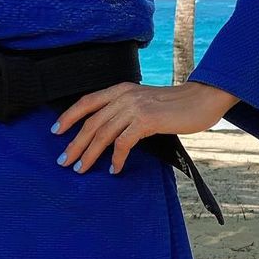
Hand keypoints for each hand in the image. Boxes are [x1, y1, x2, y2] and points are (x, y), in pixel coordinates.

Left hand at [51, 80, 239, 175]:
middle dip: (75, 143)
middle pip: (91, 122)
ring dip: (89, 154)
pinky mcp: (147, 120)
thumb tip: (108, 131)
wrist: (202, 99)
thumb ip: (126, 110)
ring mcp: (135, 107)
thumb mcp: (145, 101)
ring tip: (81, 169)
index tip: (56, 131)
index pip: (87, 101)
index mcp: (121, 88)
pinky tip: (114, 169)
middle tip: (63, 161)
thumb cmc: (175, 104)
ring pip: (103, 134)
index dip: (69, 116)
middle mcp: (124, 95)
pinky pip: (124, 143)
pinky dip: (117, 158)